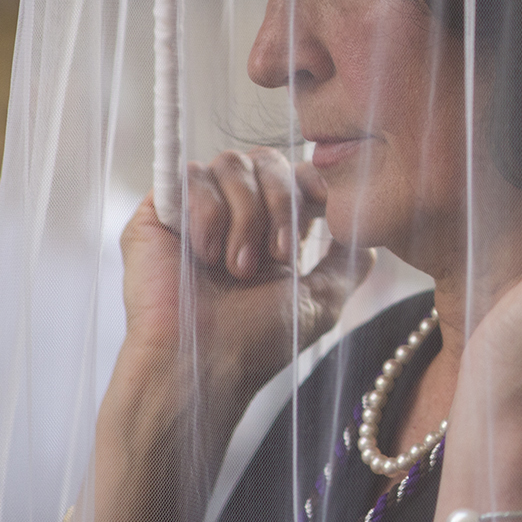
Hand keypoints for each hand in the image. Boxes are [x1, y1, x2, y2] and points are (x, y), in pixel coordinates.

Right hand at [118, 147, 369, 411]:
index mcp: (270, 230)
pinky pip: (191, 174)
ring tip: (238, 268)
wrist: (202, 362)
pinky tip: (206, 256)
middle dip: (281, 202)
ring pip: (231, 162)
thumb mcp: (321, 299)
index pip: (296, 172)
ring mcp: (194, 210)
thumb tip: (363, 225)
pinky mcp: (158, 212)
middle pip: (267, 159)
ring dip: (246, 216)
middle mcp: (232, 214)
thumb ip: (349, 261)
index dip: (313, 180)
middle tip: (277, 255)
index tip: (324, 204)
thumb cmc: (258, 341)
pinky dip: (209, 212)